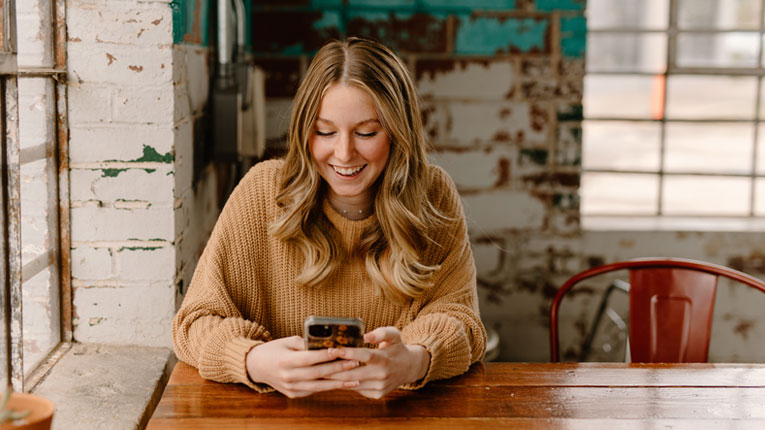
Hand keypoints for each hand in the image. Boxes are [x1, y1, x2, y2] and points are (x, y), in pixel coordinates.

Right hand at [245, 336, 360, 397]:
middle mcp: (288, 376)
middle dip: (338, 368)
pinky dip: (328, 387)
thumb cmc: (274, 350)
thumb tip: (327, 342)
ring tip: (355, 378)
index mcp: (285, 361)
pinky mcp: (294, 394)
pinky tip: (342, 384)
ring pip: (318, 386)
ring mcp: (291, 388)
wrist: (256, 366)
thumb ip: (305, 343)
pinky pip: (314, 391)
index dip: (325, 355)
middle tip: (355, 362)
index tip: (341, 350)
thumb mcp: (287, 341)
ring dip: (338, 383)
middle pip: (317, 373)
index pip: (309, 358)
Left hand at [327, 327, 430, 398]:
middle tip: (318, 363)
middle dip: (333, 369)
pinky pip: (356, 389)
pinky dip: (345, 383)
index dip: (347, 353)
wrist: (409, 368)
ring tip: (321, 370)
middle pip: (353, 373)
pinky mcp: (376, 394)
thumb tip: (365, 335)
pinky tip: (334, 378)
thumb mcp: (393, 335)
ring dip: (336, 378)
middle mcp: (381, 375)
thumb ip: (380, 333)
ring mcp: (378, 387)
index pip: (363, 356)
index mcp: (384, 359)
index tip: (332, 349)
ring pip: (352, 383)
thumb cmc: (397, 348)